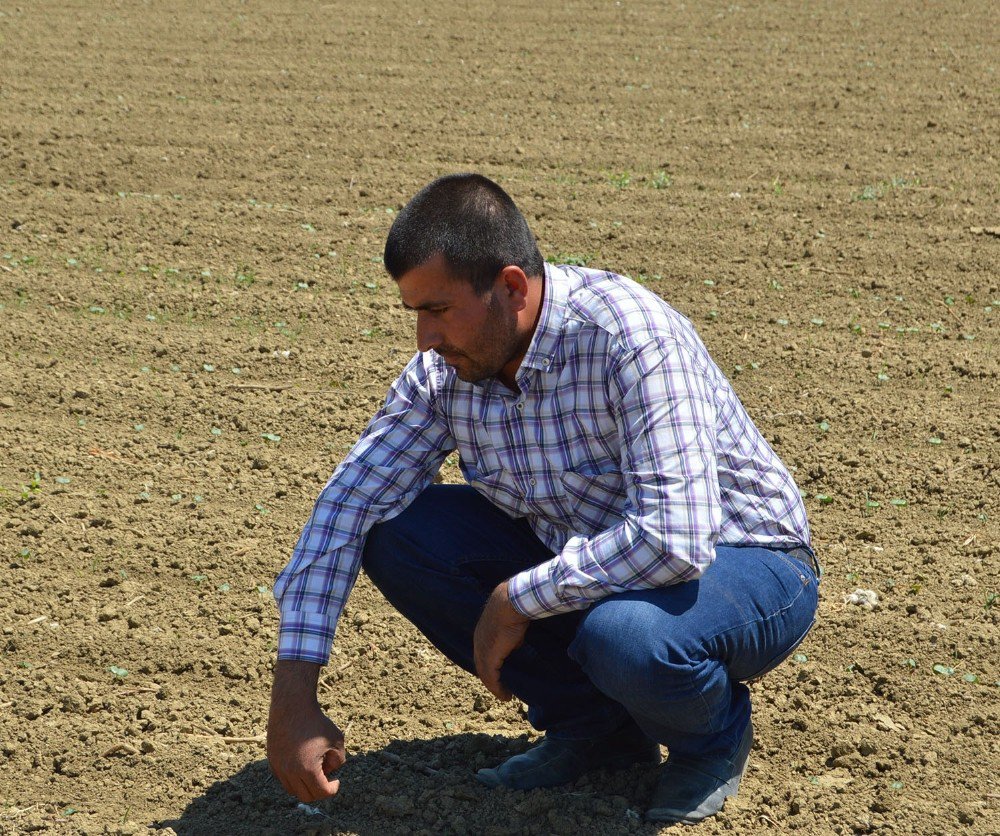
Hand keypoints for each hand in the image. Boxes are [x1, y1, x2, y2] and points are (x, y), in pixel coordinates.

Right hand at [267, 660, 345, 801]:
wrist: (292, 706)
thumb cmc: (316, 722)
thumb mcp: (336, 740)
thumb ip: (338, 761)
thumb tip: (329, 772)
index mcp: (307, 769)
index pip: (321, 793)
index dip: (332, 789)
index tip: (336, 781)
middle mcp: (290, 772)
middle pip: (305, 796)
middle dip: (318, 791)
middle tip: (326, 778)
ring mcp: (278, 767)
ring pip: (292, 789)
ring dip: (304, 785)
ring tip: (314, 768)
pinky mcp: (271, 761)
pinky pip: (283, 779)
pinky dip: (293, 778)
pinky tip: (302, 763)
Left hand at [473, 581, 530, 700]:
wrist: (511, 603)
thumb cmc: (513, 609)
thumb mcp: (511, 626)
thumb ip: (511, 637)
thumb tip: (516, 646)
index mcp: (481, 634)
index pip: (483, 654)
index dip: (490, 666)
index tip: (499, 675)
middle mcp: (478, 643)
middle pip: (481, 666)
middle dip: (490, 679)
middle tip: (501, 689)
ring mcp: (482, 650)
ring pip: (485, 674)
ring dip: (494, 686)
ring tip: (504, 695)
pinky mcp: (489, 657)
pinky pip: (491, 678)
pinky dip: (497, 688)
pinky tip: (505, 695)